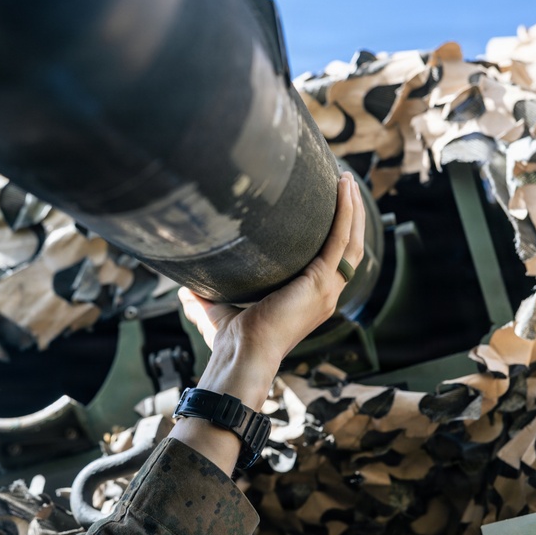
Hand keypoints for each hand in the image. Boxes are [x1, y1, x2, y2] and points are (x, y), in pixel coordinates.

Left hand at [170, 171, 365, 472]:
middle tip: (343, 185)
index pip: (332, 261)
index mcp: (310, 300)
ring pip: (351, 241)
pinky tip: (343, 190)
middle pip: (349, 247)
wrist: (241, 355)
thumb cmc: (234, 342)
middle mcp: (325, 294)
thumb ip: (206, 300)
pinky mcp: (321, 281)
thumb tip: (183, 292)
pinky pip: (341, 240)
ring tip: (346, 180)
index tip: (327, 207)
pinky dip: (345, 214)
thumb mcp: (222, 312)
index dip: (334, 234)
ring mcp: (327, 289)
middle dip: (349, 215)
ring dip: (352, 209)